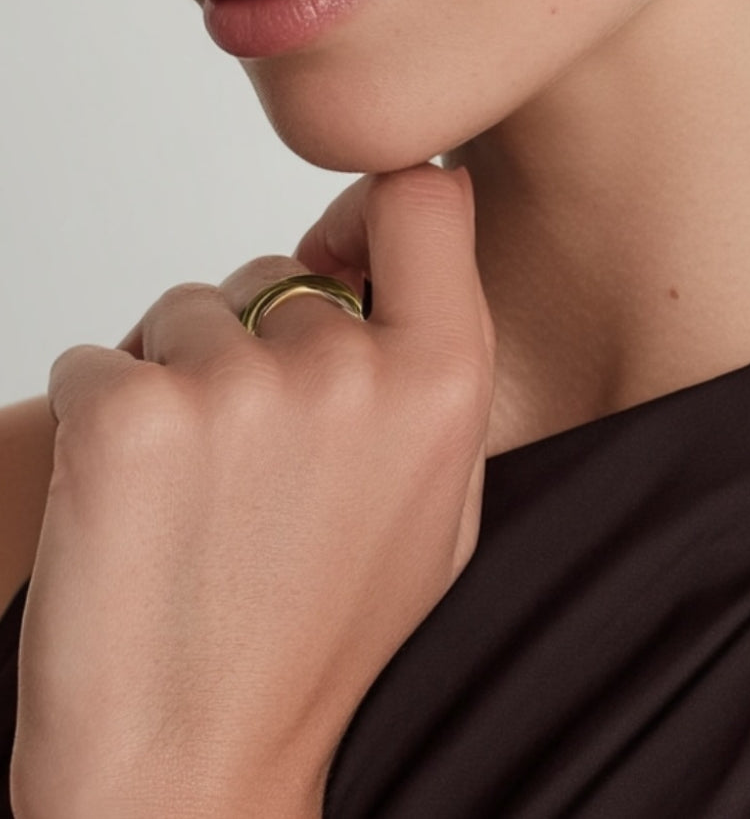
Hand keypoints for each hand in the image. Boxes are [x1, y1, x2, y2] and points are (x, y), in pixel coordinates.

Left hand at [10, 165, 494, 818]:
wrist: (191, 776)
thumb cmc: (315, 642)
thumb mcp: (438, 508)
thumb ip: (437, 361)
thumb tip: (395, 226)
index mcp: (445, 385)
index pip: (422, 195)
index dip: (372, 213)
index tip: (341, 254)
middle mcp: (350, 366)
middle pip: (281, 271)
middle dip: (257, 341)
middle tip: (250, 466)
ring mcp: (236, 385)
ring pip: (189, 312)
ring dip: (177, 380)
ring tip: (191, 502)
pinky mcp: (126, 413)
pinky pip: (98, 358)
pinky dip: (100, 417)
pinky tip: (129, 511)